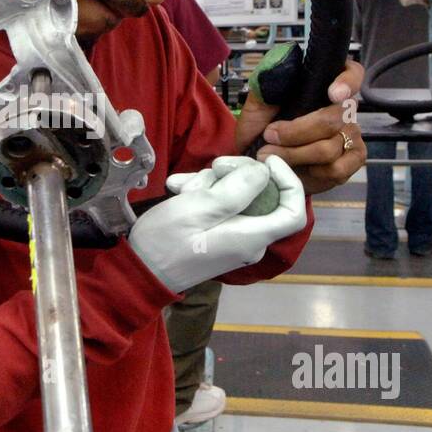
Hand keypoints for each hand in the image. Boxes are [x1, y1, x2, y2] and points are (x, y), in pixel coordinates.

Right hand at [129, 154, 306, 293]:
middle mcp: (248, 240)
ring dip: (212, 182)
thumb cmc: (167, 241)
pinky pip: (219, 207)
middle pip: (261, 196)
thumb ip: (238, 188)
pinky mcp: (216, 236)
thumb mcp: (200, 206)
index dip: (288, 181)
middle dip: (237, 174)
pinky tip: (179, 189)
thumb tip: (262, 173)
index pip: (293, 211)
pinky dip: (202, 193)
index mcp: (252, 237)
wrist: (138, 269)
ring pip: (236, 196)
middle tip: (214, 166)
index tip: (267, 161)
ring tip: (183, 186)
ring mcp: (232, 238)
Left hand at [237, 58, 366, 194]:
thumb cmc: (260, 129)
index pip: (352, 73)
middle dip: (295, 132)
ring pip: (329, 148)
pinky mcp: (351, 162)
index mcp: (324, 86)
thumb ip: (269, 83)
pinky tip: (298, 168)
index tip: (332, 93)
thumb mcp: (257, 103)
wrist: (258, 162)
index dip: (348, 81)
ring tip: (273, 155)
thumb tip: (280, 67)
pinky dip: (311, 172)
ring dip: (294, 155)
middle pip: (332, 119)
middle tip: (270, 136)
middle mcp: (343, 109)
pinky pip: (337, 169)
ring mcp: (350, 136)